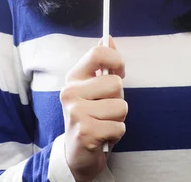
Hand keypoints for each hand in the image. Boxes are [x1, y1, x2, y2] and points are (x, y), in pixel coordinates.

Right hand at [60, 37, 126, 181]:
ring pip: (121, 106)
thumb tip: (107, 38)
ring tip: (104, 122)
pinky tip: (103, 136)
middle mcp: (70, 92)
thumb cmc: (91, 115)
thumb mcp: (95, 87)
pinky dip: (117, 133)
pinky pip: (120, 126)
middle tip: (105, 108)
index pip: (98, 54)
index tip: (120, 71)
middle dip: (119, 98)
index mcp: (74, 77)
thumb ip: (103, 63)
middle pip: (115, 84)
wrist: (77, 153)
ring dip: (118, 118)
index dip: (116, 60)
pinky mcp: (85, 133)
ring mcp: (75, 113)